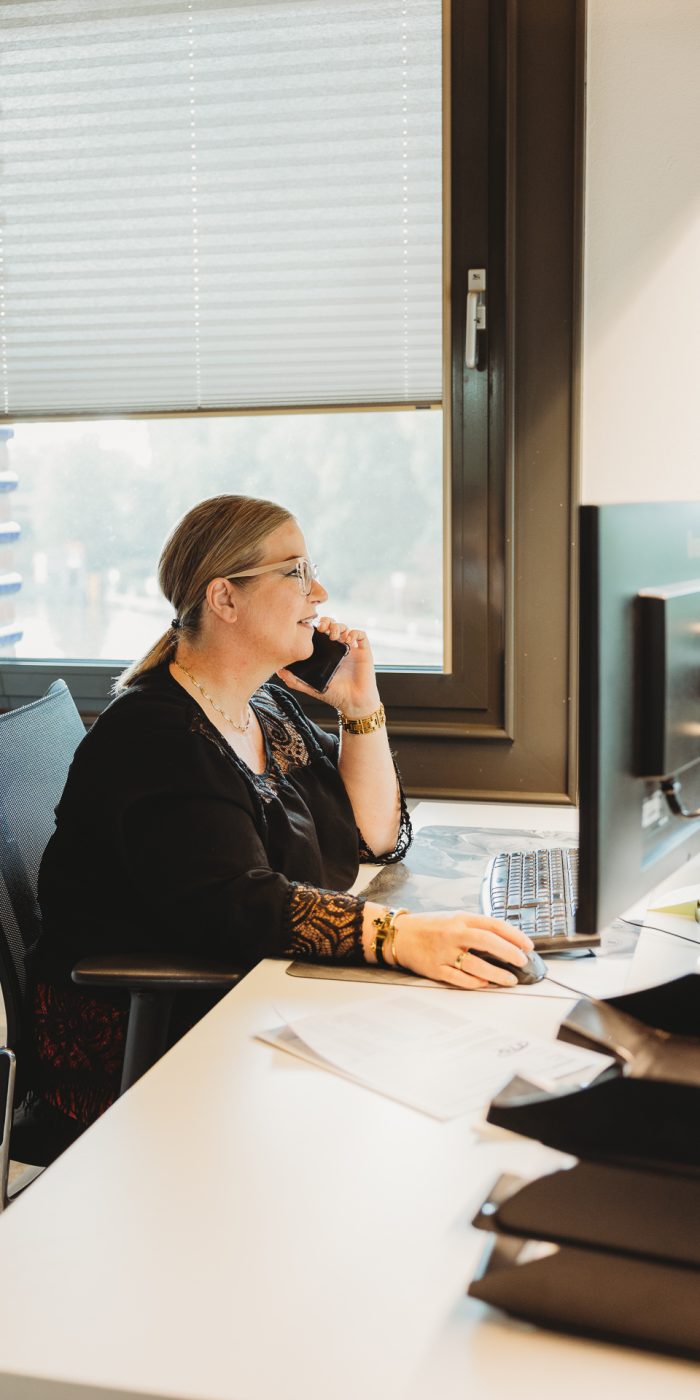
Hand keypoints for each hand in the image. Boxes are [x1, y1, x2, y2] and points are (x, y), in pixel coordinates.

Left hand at [278, 616, 380, 715]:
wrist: (353, 703)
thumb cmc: (334, 695)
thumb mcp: (311, 687)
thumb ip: (295, 681)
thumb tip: (278, 671)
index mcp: (326, 653)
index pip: (320, 633)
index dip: (315, 626)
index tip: (310, 628)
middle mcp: (338, 648)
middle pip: (332, 625)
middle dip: (327, 622)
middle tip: (322, 628)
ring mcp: (351, 649)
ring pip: (345, 627)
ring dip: (339, 626)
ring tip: (335, 636)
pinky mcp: (363, 651)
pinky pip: (361, 634)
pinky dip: (354, 633)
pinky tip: (348, 640)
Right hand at [390, 911, 534, 988]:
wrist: (399, 935)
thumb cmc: (429, 927)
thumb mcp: (454, 918)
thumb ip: (475, 927)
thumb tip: (504, 940)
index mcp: (460, 919)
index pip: (493, 924)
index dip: (514, 935)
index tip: (527, 944)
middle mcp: (453, 934)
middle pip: (488, 942)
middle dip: (510, 952)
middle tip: (523, 961)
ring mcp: (444, 952)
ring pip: (476, 965)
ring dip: (496, 974)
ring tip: (510, 979)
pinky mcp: (435, 969)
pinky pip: (459, 979)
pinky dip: (475, 983)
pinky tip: (486, 984)